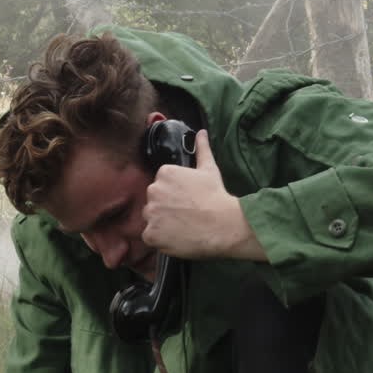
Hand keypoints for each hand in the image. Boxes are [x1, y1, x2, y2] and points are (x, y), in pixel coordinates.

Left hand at [141, 130, 266, 261]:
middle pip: (154, 201)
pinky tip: (177, 237)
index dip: (173, 194)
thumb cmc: (216, 196)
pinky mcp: (151, 234)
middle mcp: (153, 190)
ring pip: (151, 218)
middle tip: (185, 214)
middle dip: (165, 208)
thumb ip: (201, 149)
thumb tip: (201, 132)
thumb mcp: (209, 169)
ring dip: (162, 223)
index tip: (186, 200)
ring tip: (182, 226)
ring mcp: (151, 213)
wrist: (223, 225)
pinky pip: (149, 237)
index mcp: (164, 173)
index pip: (160, 185)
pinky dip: (160, 239)